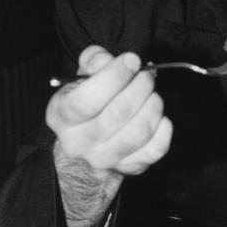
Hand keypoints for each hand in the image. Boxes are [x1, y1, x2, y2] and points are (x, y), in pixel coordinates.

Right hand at [47, 45, 172, 226]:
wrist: (87, 147)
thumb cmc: (88, 105)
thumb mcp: (81, 78)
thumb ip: (92, 61)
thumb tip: (106, 59)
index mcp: (62, 117)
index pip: (86, 101)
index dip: (114, 77)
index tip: (131, 60)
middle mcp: (80, 142)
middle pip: (118, 114)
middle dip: (140, 86)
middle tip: (146, 75)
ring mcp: (105, 159)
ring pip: (139, 132)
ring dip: (153, 105)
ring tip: (152, 93)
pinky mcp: (131, 167)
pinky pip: (156, 148)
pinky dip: (164, 128)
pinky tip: (158, 116)